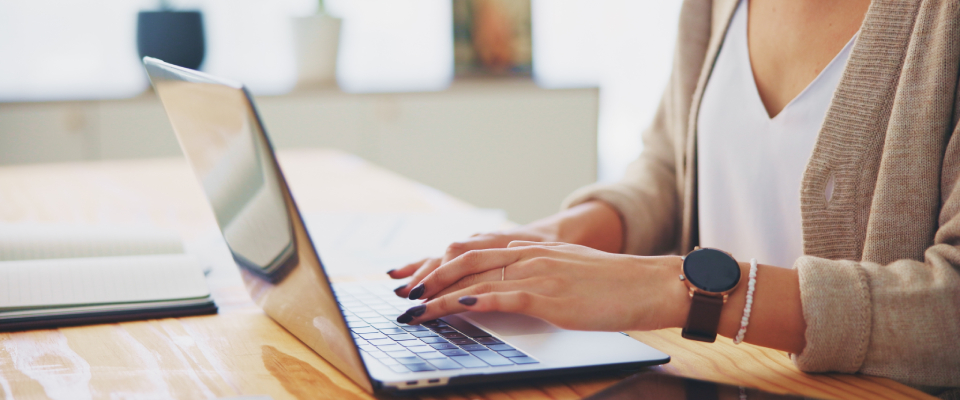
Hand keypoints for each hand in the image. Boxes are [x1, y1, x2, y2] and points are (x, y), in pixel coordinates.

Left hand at [388, 201, 624, 298]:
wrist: (647, 283)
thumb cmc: (611, 282)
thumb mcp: (566, 269)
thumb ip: (536, 272)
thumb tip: (510, 287)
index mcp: (530, 247)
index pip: (472, 250)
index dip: (438, 262)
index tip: (414, 276)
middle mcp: (528, 254)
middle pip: (464, 260)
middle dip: (428, 277)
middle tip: (403, 293)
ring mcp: (537, 273)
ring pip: (475, 279)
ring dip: (439, 296)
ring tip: (415, 309)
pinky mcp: (549, 295)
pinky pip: (502, 296)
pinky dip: (473, 301)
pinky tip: (453, 306)